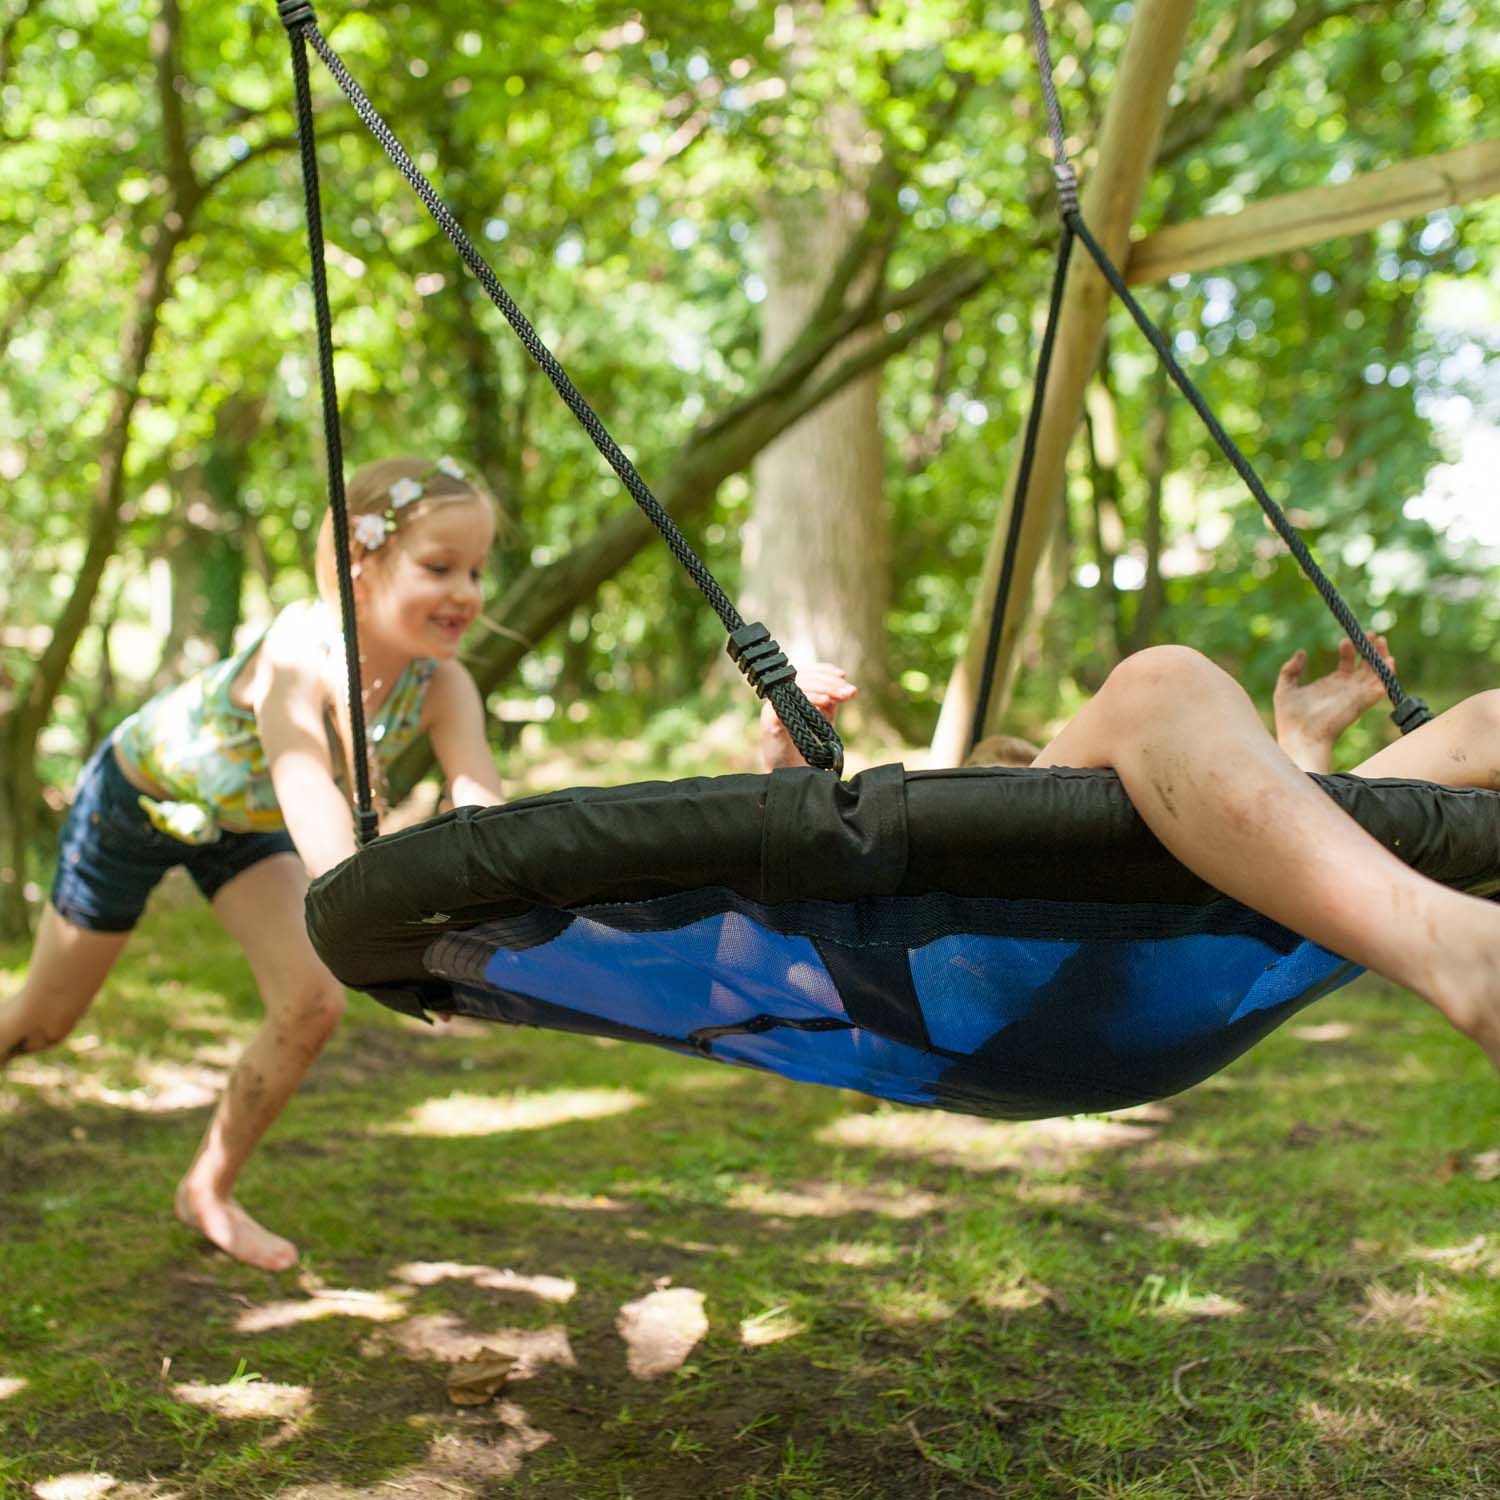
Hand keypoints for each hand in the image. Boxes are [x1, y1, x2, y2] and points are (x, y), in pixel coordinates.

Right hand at [760, 662, 856, 769]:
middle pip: (804, 678)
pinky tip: (825, 704)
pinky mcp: (769, 720)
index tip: (842, 675)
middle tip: (850, 691)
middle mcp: (779, 696)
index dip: (824, 671)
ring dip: (823, 689)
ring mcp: (772, 707)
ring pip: (797, 687)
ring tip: (841, 696)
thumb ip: (829, 701)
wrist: (792, 772)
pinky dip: (809, 700)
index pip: (806, 672)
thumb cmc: (806, 745)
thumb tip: (843, 684)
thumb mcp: (822, 718)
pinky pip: (789, 703)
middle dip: (830, 683)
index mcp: (790, 692)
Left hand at [1274, 635, 1393, 772]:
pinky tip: (1389, 661)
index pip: (1347, 662)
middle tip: (1371, 633)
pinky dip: (1387, 674)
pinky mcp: (1362, 702)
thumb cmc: (1290, 719)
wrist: (1298, 738)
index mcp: (1332, 684)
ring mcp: (1356, 695)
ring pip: (1377, 673)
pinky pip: (1381, 687)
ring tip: (1381, 640)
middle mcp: (1348, 689)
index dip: (1350, 649)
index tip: (1345, 639)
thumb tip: (1301, 652)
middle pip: (1366, 665)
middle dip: (1371, 648)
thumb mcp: (1285, 689)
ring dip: (1382, 656)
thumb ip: (1290, 670)